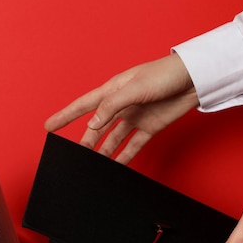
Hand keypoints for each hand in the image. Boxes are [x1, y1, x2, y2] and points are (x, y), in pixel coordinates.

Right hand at [45, 53, 198, 163]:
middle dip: (84, 142)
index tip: (49, 126)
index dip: (65, 115)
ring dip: (103, 152)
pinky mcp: (149, 128)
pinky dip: (124, 157)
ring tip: (92, 167)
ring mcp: (135, 117)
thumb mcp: (134, 88)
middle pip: (97, 127)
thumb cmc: (164, 75)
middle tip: (73, 157)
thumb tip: (93, 124)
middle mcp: (121, 105)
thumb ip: (111, 106)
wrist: (193, 80)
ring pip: (112, 139)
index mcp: (113, 90)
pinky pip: (132, 146)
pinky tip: (115, 167)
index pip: (83, 105)